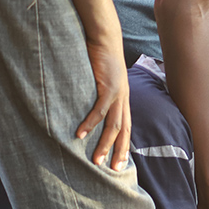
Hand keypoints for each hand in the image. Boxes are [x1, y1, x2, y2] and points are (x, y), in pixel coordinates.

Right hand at [78, 36, 131, 169]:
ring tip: (96, 160)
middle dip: (120, 151)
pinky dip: (91, 123)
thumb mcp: (101, 80)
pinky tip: (81, 134)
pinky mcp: (107, 86)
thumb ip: (98, 95)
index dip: (124, 145)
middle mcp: (123, 99)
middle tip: (114, 170)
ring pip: (114, 125)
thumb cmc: (99, 58)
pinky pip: (99, 109)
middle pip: (125, 131)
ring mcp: (117, 93)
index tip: (120, 163)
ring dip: (104, 143)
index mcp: (122, 99)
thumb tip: (86, 107)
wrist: (103, 37)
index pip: (126, 127)